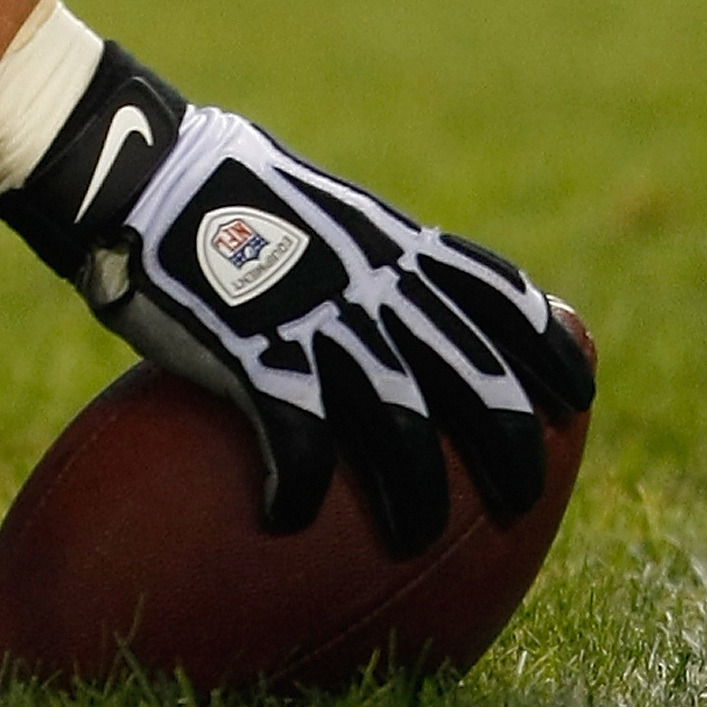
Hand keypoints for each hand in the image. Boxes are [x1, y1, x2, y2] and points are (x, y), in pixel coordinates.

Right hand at [0, 43, 594, 553]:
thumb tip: (371, 289)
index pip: (498, 292)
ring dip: (417, 498)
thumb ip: (347, 248)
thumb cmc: (203, 180)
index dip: (546, 349)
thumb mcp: (303, 200)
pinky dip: (303, 490)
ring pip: (404, 426)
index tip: (576, 398)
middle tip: (517, 504)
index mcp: (385, 239)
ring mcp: (317, 315)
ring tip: (412, 542)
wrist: (130, 164)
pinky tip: (283, 516)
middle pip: (474, 376)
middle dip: (511, 449)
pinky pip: (301, 441)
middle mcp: (370, 280)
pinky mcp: (254, 350)